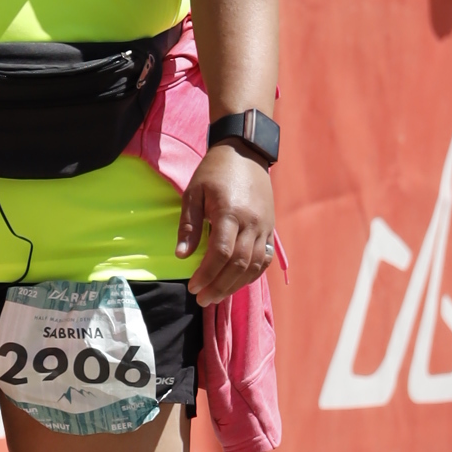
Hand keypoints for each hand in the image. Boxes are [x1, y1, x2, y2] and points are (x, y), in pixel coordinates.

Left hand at [177, 145, 274, 305]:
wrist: (245, 152)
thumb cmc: (213, 172)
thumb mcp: (193, 193)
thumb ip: (188, 226)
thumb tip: (181, 257)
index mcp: (230, 212)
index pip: (221, 252)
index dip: (206, 274)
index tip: (193, 286)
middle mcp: (251, 222)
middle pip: (238, 264)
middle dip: (219, 286)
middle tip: (202, 299)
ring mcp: (264, 226)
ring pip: (254, 265)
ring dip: (235, 285)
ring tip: (217, 296)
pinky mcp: (270, 228)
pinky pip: (264, 258)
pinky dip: (252, 274)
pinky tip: (237, 283)